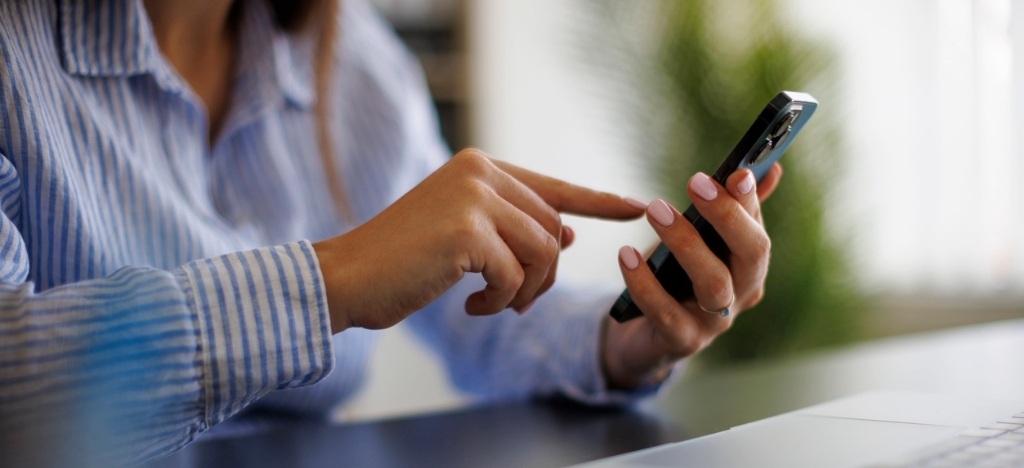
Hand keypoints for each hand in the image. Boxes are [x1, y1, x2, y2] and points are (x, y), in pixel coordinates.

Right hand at [313, 149, 645, 333]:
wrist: (347, 277)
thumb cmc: (402, 261)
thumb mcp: (464, 236)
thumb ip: (513, 227)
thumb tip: (565, 232)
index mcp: (480, 166)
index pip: (554, 186)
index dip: (599, 201)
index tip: (639, 206)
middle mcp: (480, 171)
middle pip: (550, 231)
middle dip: (541, 276)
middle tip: (511, 301)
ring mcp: (473, 198)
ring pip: (542, 254)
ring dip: (523, 292)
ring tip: (491, 303)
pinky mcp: (467, 231)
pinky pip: (516, 277)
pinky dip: (500, 302)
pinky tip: (471, 307)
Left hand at [602, 164, 782, 388]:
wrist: (644, 336)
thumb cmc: (676, 280)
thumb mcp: (701, 241)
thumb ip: (730, 208)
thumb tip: (770, 169)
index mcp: (750, 265)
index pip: (758, 225)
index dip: (749, 199)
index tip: (737, 172)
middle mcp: (743, 293)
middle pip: (753, 254)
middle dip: (727, 215)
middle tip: (695, 181)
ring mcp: (715, 322)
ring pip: (714, 282)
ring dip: (686, 242)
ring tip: (655, 210)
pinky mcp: (683, 342)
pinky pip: (665, 312)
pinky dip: (644, 281)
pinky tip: (626, 254)